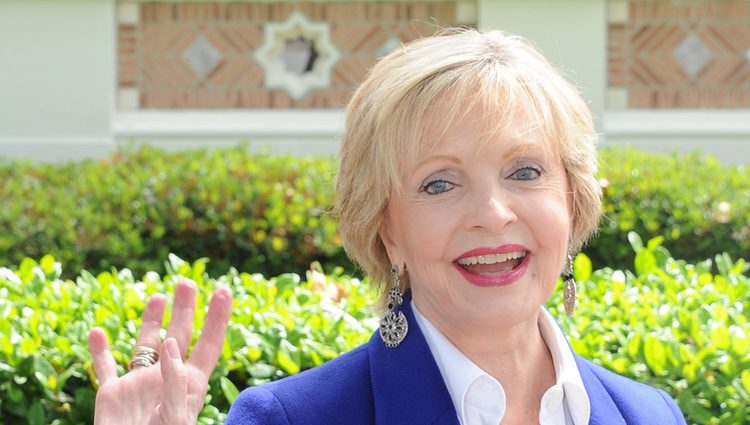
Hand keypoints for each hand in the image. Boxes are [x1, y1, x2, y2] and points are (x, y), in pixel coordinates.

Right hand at [88, 279, 232, 424]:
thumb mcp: (176, 415)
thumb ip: (175, 380)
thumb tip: (172, 343)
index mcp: (190, 385)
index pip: (209, 345)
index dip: (218, 319)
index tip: (224, 291)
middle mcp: (166, 378)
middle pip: (180, 335)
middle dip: (185, 309)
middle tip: (188, 282)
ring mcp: (139, 384)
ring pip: (145, 344)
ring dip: (150, 321)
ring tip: (159, 296)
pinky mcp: (111, 393)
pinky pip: (105, 367)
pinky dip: (99, 350)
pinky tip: (97, 331)